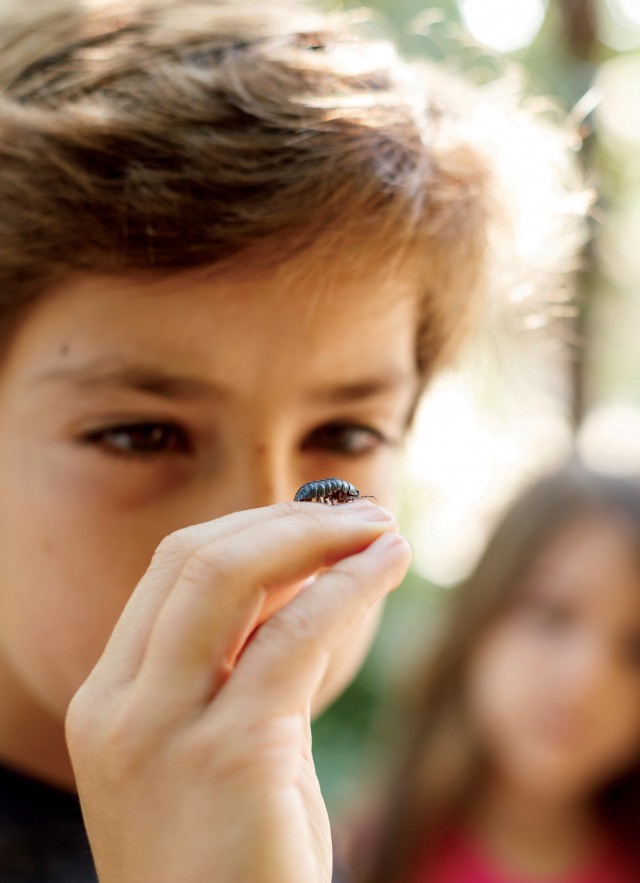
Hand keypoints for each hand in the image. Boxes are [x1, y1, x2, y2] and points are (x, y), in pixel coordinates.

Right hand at [66, 500, 411, 882]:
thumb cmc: (233, 860)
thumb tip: (308, 571)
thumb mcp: (227, 745)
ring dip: (316, 536)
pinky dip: (346, 585)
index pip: (172, 571)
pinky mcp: (228, 758)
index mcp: (109, 697)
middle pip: (193, 557)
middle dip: (282, 519)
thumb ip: (249, 660)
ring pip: (229, 575)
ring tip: (379, 526)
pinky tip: (387, 564)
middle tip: (356, 511)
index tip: (314, 520)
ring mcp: (161, 731)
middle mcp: (119, 705)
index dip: (249, 528)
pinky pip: (293, 636)